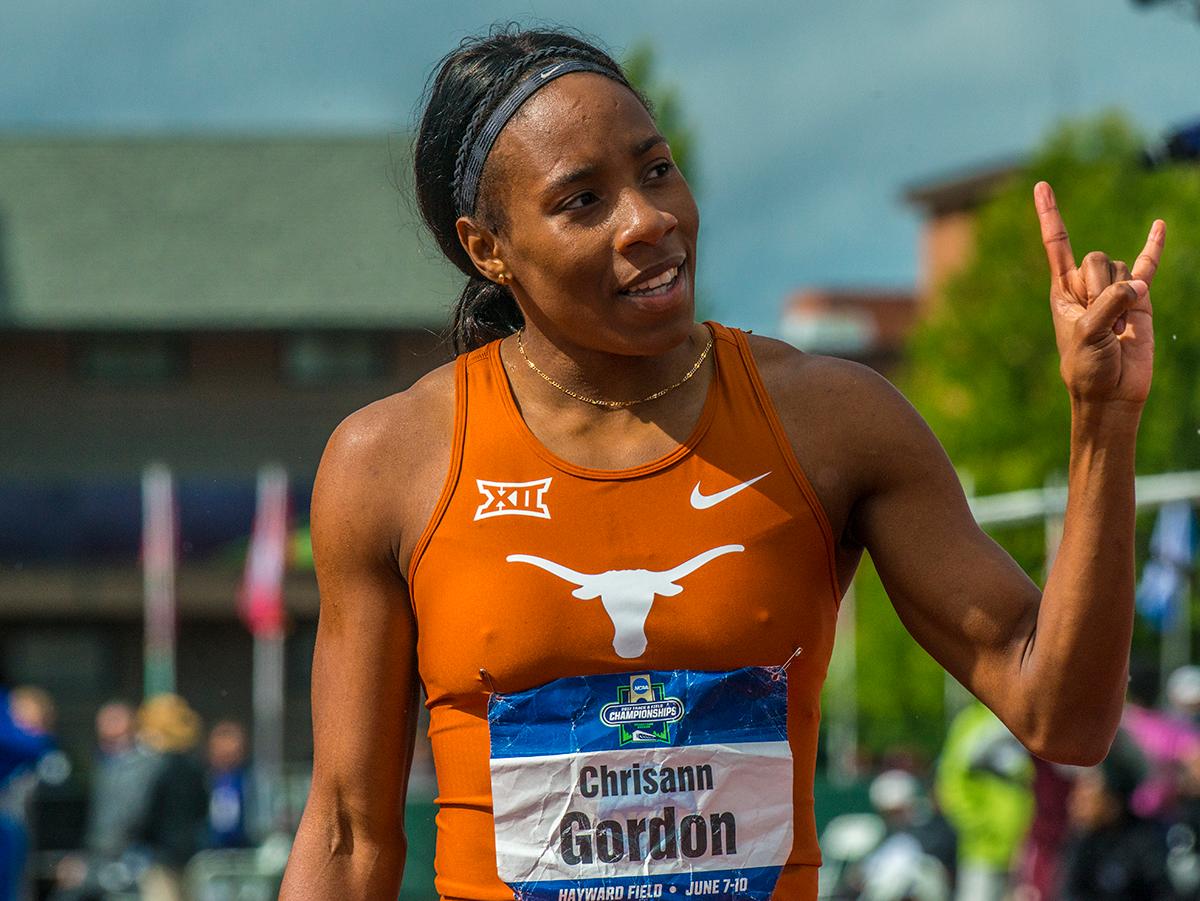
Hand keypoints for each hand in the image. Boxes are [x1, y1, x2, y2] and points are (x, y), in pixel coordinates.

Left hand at [1035, 181, 1164, 406]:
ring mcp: (1114, 291)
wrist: (1112, 393)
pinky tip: (1159, 225)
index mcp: (1062, 292)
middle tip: (1100, 321)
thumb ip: (1109, 303)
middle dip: (1100, 287)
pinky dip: (1154, 246)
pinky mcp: (1139, 300)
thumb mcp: (1088, 333)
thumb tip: (1136, 286)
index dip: (1050, 216)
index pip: (1056, 246)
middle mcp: (1086, 287)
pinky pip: (1148, 266)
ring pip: (1122, 269)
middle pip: (1096, 258)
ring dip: (1123, 298)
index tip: (1040, 185)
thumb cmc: (1088, 368)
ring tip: (1118, 328)